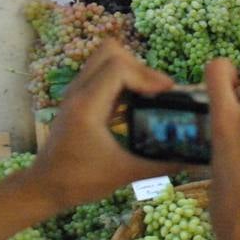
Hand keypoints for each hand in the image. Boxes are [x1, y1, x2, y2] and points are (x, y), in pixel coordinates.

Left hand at [29, 41, 175, 211]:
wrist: (44, 187)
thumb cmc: (80, 181)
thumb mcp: (124, 173)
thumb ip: (161, 164)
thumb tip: (195, 160)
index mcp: (87, 105)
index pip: (119, 67)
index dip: (148, 75)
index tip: (167, 93)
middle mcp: (79, 91)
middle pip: (111, 51)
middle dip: (140, 67)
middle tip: (157, 91)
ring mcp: (75, 92)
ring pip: (105, 57)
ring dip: (130, 70)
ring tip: (148, 94)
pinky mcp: (78, 97)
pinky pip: (101, 72)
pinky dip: (121, 80)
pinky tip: (135, 103)